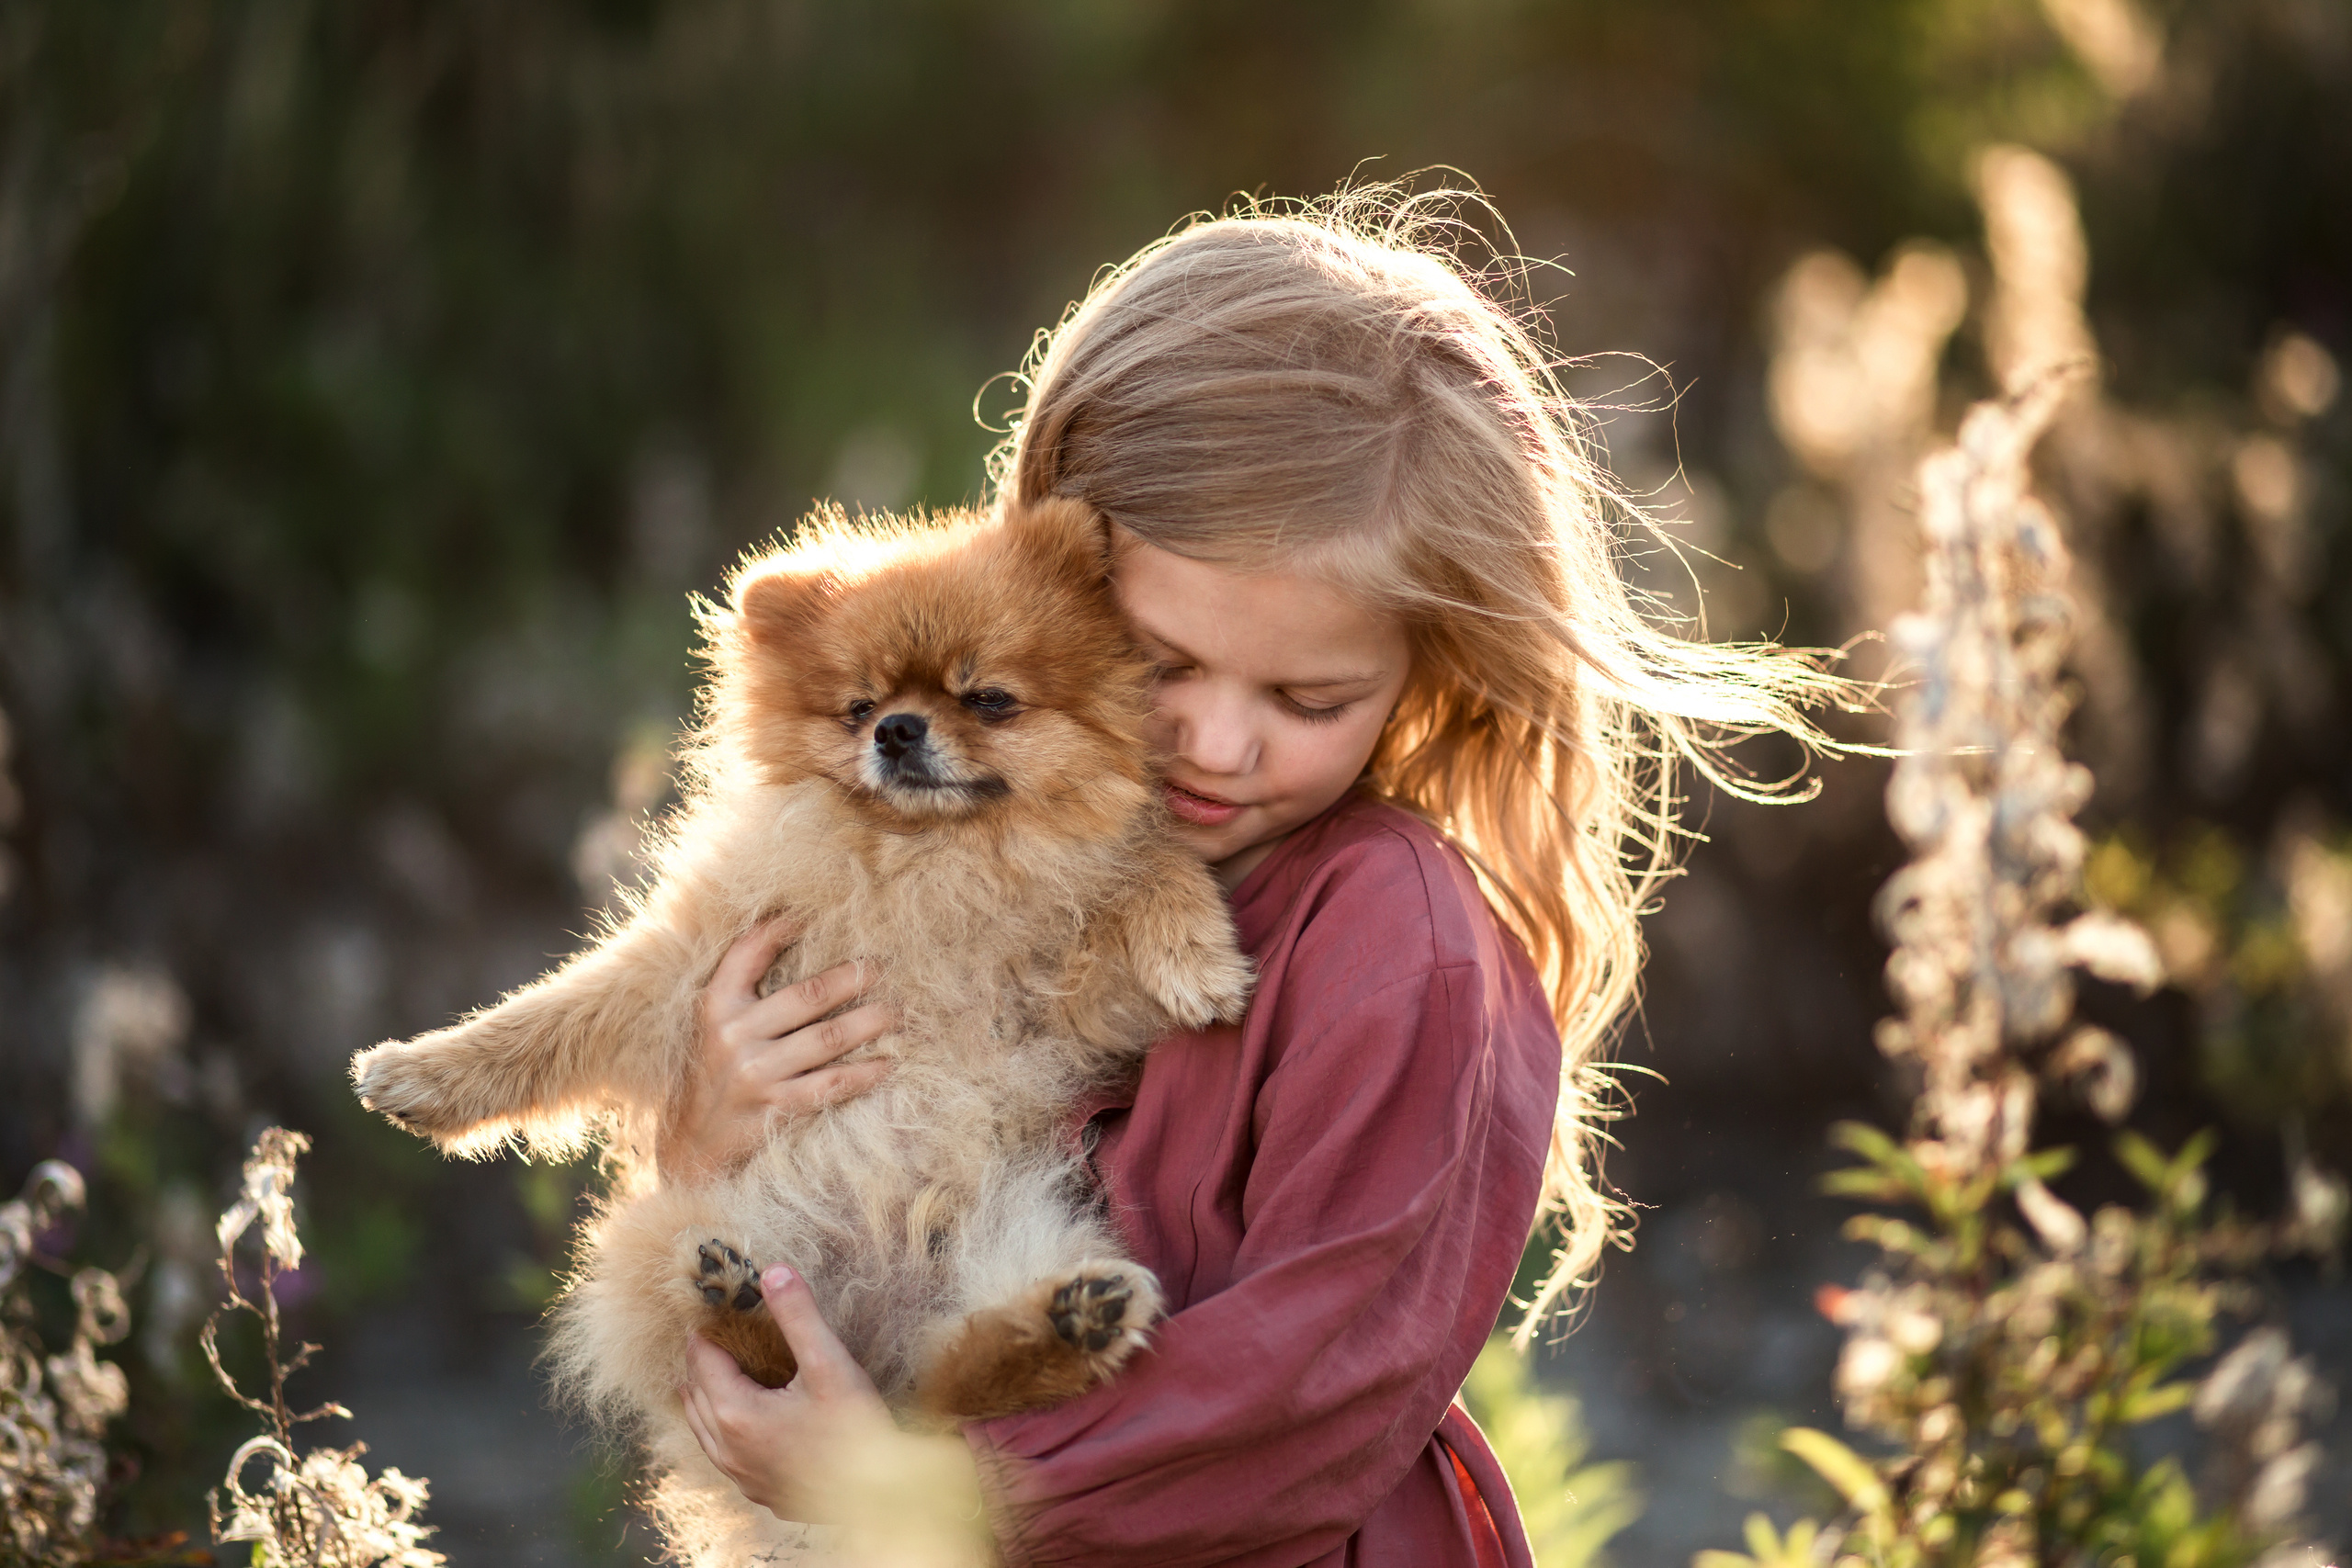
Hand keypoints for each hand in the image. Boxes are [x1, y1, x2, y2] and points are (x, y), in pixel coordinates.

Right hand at [659, 918, 894, 1183]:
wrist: (690, 1145)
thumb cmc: (713, 1070)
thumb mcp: (713, 1021)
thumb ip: (742, 978)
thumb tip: (787, 922)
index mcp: (717, 1005)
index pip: (749, 952)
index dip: (780, 929)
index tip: (811, 916)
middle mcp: (734, 1035)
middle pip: (805, 996)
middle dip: (851, 978)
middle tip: (884, 968)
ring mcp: (755, 1074)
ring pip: (825, 1039)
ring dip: (868, 1022)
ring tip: (897, 1011)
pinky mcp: (774, 1109)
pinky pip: (830, 1085)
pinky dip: (863, 1073)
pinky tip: (889, 1063)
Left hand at [678, 1265, 897, 1522]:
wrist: (878, 1496)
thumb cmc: (856, 1431)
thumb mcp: (829, 1364)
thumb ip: (798, 1316)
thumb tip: (773, 1271)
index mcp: (736, 1413)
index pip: (702, 1358)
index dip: (708, 1328)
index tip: (718, 1306)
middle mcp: (728, 1448)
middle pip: (696, 1390)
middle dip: (704, 1357)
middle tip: (719, 1329)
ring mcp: (741, 1474)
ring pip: (703, 1426)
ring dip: (706, 1393)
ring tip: (717, 1366)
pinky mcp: (758, 1490)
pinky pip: (722, 1452)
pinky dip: (721, 1425)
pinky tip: (741, 1417)